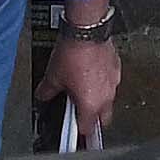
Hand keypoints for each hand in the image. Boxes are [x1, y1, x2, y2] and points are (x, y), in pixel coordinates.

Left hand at [38, 28, 124, 144]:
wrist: (87, 28)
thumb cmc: (73, 52)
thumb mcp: (53, 76)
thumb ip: (47, 91)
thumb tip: (42, 95)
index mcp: (91, 104)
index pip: (87, 129)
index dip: (78, 131)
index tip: (73, 130)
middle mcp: (106, 96)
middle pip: (103, 119)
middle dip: (92, 119)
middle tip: (79, 111)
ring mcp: (114, 81)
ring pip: (108, 99)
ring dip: (98, 98)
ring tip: (83, 87)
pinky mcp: (116, 66)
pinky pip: (111, 81)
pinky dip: (102, 80)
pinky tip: (91, 71)